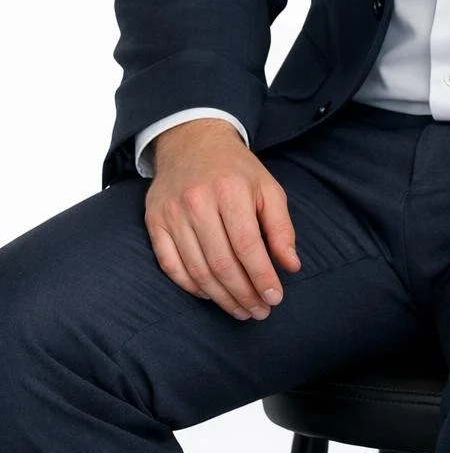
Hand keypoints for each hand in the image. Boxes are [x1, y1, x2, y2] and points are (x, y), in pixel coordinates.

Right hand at [144, 118, 300, 320]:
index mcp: (230, 190)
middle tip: (259, 312)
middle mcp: (198, 202)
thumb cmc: (236, 169)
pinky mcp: (155, 222)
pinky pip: (171, 266)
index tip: (275, 298)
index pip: (247, 246)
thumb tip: (291, 266)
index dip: (262, 277)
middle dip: (244, 294)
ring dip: (221, 298)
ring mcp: (172, 213)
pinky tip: (210, 295)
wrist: (192, 141)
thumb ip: (281, 227)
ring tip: (240, 310)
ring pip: (197, 270)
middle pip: (221, 263)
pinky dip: (191, 287)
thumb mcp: (268, 187)